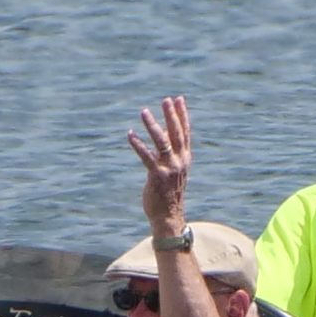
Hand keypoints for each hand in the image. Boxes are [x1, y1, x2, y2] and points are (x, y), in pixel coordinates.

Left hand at [128, 96, 193, 233]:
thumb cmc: (169, 193)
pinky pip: (146, 157)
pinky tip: (130, 134)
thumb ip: (170, 152)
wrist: (168, 216)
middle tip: (166, 100)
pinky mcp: (157, 176)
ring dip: (152, 125)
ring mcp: (169, 169)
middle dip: (171, 115)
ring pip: (161, 142)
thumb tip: (162, 133)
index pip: (185, 132)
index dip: (182, 115)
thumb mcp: (173, 169)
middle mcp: (180, 161)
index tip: (179, 99)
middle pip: (176, 134)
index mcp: (185, 158)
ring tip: (144, 112)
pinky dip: (138, 144)